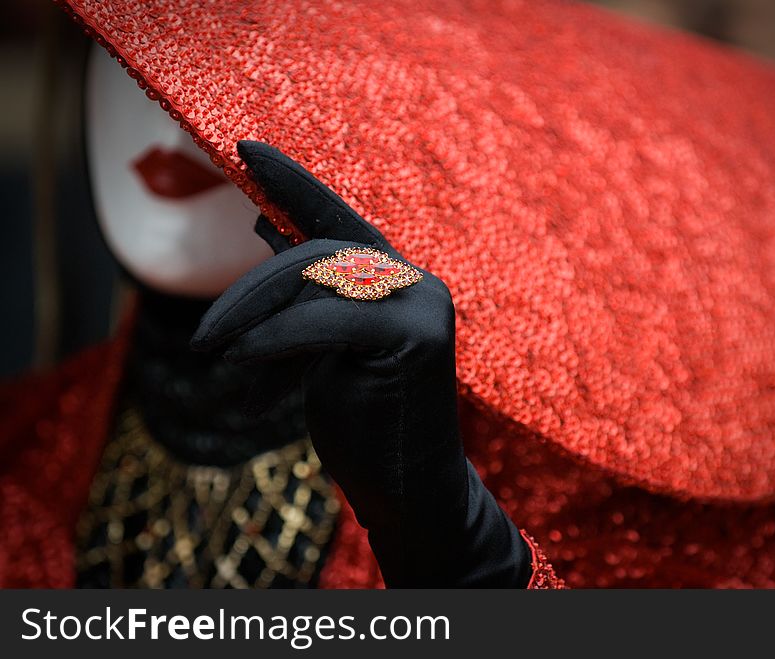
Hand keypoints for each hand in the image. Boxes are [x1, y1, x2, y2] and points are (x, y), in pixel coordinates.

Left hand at [192, 141, 529, 586]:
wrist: (411, 493)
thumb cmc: (365, 423)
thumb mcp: (319, 350)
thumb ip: (302, 292)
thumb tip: (263, 227)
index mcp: (395, 281)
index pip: (338, 219)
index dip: (293, 183)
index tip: (245, 149)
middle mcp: (416, 282)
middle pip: (317, 252)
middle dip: (251, 289)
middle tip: (206, 337)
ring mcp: (424, 305)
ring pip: (318, 280)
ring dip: (256, 316)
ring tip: (219, 354)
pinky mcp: (419, 338)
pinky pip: (328, 321)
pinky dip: (277, 338)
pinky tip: (241, 360)